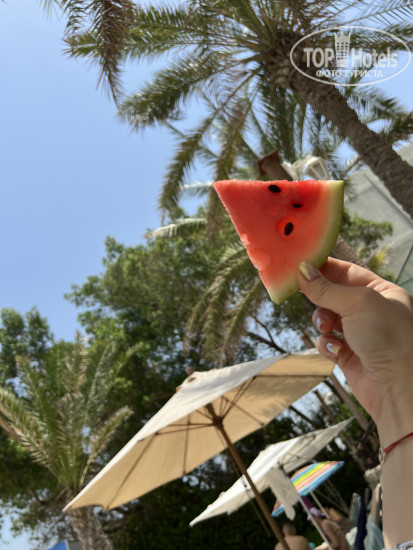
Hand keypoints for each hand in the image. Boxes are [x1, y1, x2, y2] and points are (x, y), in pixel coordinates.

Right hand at [297, 258, 412, 442]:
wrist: (399, 387)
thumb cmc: (389, 338)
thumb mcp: (357, 303)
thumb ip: (326, 288)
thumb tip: (302, 269)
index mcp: (381, 292)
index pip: (346, 271)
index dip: (323, 267)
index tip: (299, 264)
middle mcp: (371, 311)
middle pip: (333, 294)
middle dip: (320, 297)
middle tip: (302, 292)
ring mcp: (359, 333)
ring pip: (326, 318)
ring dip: (322, 321)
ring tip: (327, 328)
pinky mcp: (348, 355)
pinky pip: (326, 342)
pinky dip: (326, 344)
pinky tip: (335, 350)